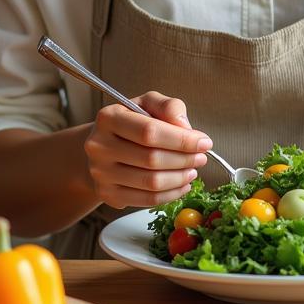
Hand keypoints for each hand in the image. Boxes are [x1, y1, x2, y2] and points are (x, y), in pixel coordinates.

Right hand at [83, 91, 211, 208]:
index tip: (204, 142)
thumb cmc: (131, 122)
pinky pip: (146, 200)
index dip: (182, 140)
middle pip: (152, 159)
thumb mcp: (148, 103)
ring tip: (193, 170)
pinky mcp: (107, 194)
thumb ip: (169, 107)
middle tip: (201, 157)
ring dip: (180, 178)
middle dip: (184, 159)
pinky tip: (182, 185)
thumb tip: (185, 128)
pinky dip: (171, 194)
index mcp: (109, 118)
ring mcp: (101, 173)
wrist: (103, 146)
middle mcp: (99, 146)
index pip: (150, 132)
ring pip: (151, 183)